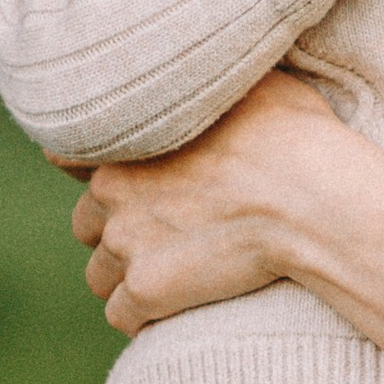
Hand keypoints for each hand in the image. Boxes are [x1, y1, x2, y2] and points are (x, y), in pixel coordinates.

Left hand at [73, 69, 354, 333]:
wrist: (315, 200)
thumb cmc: (296, 137)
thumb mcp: (252, 83)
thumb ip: (209, 84)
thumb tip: (216, 66)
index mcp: (129, 138)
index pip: (68, 158)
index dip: (97, 175)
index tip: (128, 188)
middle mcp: (112, 189)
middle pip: (87, 223)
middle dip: (120, 232)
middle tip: (170, 237)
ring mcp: (126, 242)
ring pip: (100, 273)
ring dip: (129, 277)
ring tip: (177, 278)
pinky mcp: (147, 288)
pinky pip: (122, 314)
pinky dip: (143, 316)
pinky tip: (176, 310)